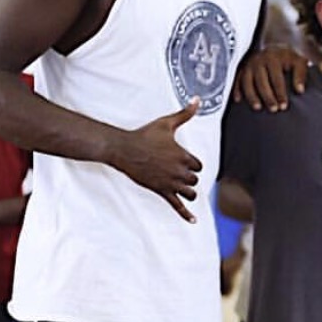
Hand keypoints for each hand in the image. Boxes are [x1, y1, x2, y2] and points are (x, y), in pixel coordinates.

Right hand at [109, 99, 202, 221]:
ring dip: (189, 191)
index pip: (198, 166)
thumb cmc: (144, 135)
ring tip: (183, 187)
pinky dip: (186, 214)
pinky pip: (177, 206)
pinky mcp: (161, 191)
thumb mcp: (166, 123)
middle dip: (189, 177)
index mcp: (183, 156)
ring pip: (190, 193)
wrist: (123, 148)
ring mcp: (170, 183)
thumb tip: (197, 100)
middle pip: (195, 180)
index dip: (192, 164)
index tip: (183, 160)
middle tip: (176, 170)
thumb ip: (184, 114)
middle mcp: (179, 172)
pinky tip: (193, 221)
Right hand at [233, 46, 307, 110]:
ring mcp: (249, 64)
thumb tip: (300, 90)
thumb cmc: (288, 58)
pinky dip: (236, 89)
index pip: (276, 78)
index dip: (280, 93)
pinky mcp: (242, 68)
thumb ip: (301, 74)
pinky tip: (238, 100)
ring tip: (258, 108)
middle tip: (273, 110)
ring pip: (247, 81)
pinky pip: (237, 79)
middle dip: (267, 96)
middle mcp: (259, 60)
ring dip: (252, 96)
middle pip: (261, 81)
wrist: (275, 48)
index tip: (284, 106)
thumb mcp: (299, 61)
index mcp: (273, 57)